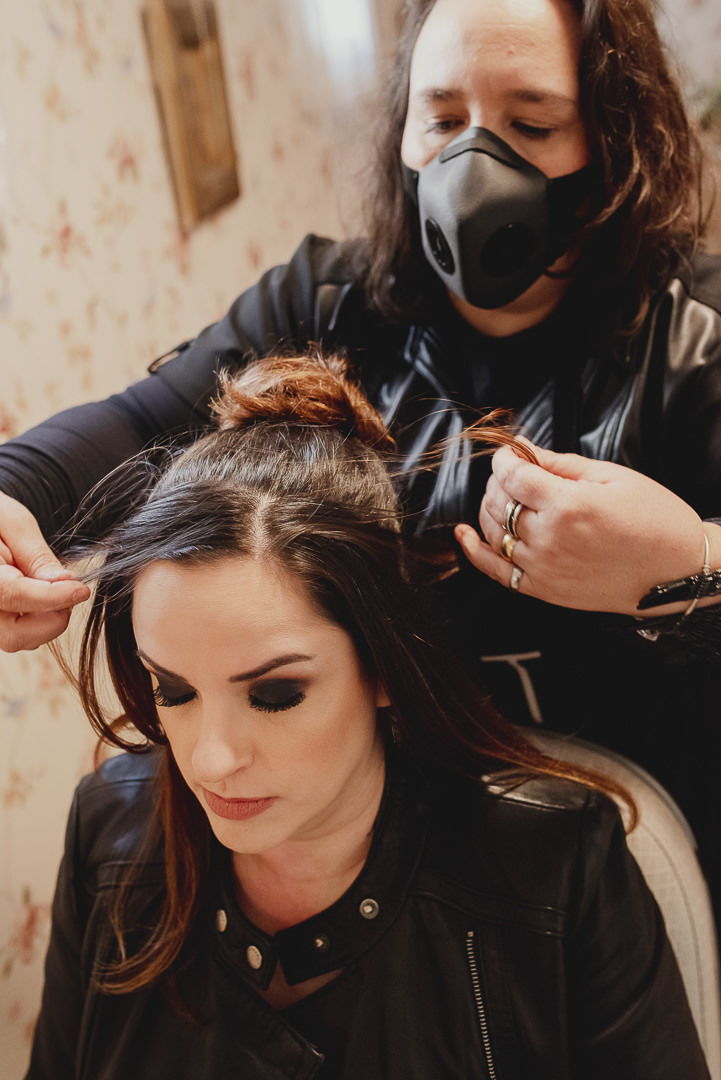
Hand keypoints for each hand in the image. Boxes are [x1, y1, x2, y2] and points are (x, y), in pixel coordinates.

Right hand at [0, 493, 89, 651]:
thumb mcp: (12, 522)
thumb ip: (36, 556)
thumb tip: (64, 582)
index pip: (14, 596)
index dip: (53, 596)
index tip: (81, 590)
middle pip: (14, 635)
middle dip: (51, 617)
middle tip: (69, 589)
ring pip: (18, 639)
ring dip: (44, 619)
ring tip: (44, 583)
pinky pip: (16, 633)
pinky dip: (34, 619)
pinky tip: (36, 593)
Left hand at [454, 442, 710, 615]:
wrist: (676, 572)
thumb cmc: (654, 521)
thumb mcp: (612, 477)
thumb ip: (561, 464)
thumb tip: (525, 450)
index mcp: (568, 505)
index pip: (512, 475)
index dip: (505, 459)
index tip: (509, 453)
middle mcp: (549, 538)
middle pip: (498, 500)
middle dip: (498, 480)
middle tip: (513, 474)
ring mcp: (543, 567)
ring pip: (493, 531)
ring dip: (489, 508)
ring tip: (502, 496)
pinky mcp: (542, 590)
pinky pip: (495, 571)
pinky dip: (473, 551)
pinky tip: (463, 534)